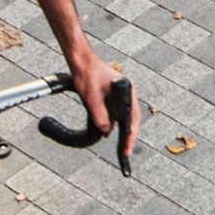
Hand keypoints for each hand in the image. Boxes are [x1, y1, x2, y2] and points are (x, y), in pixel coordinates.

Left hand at [66, 38, 129, 159]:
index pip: (133, 117)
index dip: (131, 135)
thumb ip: (100, 115)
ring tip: (122, 146)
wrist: (81, 62)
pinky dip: (115, 123)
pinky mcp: (114, 96)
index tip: (127, 148)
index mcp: (127, 90)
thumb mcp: (91, 97)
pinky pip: (118, 113)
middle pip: (133, 119)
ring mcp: (122, 94)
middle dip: (129, 136)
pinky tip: (110, 131)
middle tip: (125, 152)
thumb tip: (106, 132)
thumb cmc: (87, 75)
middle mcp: (127, 93)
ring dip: (123, 130)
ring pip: (125, 117)